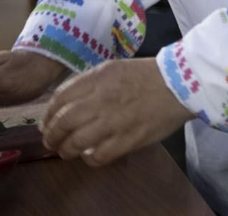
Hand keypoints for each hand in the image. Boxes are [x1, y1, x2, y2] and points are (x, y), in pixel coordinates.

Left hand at [42, 58, 193, 167]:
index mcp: (98, 78)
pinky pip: (98, 156)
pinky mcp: (128, 140)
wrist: (180, 85)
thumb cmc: (146, 75)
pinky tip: (89, 156)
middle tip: (51, 141)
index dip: (48, 114)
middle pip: (63, 122)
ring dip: (66, 150)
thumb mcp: (113, 68)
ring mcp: (114, 121)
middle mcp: (102, 99)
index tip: (47, 123)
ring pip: (76, 142)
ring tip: (66, 151)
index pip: (60, 98)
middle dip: (52, 135)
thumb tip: (66, 103)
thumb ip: (89, 83)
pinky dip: (89, 159)